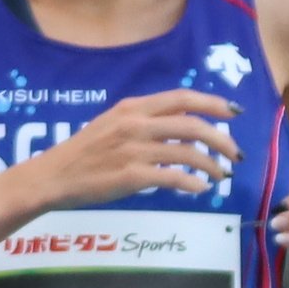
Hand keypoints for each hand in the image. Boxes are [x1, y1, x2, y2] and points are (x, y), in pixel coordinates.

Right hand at [28, 90, 238, 208]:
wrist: (53, 176)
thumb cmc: (83, 152)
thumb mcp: (112, 124)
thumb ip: (144, 121)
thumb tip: (180, 127)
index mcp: (133, 108)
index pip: (182, 98)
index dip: (213, 103)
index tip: (234, 113)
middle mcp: (136, 124)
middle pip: (193, 125)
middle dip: (221, 139)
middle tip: (236, 153)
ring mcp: (134, 150)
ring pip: (188, 153)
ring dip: (212, 165)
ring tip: (222, 175)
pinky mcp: (132, 176)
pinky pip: (174, 178)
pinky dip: (193, 184)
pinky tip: (201, 189)